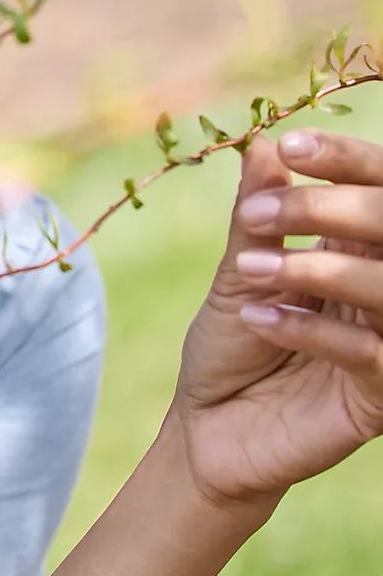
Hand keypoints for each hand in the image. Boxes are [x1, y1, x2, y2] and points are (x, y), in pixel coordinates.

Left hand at [166, 128, 382, 514]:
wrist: (210, 431)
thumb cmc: (230, 346)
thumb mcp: (237, 275)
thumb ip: (256, 217)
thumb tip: (264, 144)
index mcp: (356, 250)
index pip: (375, 189)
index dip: (345, 160)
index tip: (293, 146)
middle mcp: (380, 288)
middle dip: (328, 209)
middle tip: (259, 215)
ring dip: (315, 269)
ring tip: (252, 268)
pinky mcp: (378, 396)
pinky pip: (367, 352)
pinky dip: (310, 328)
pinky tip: (259, 317)